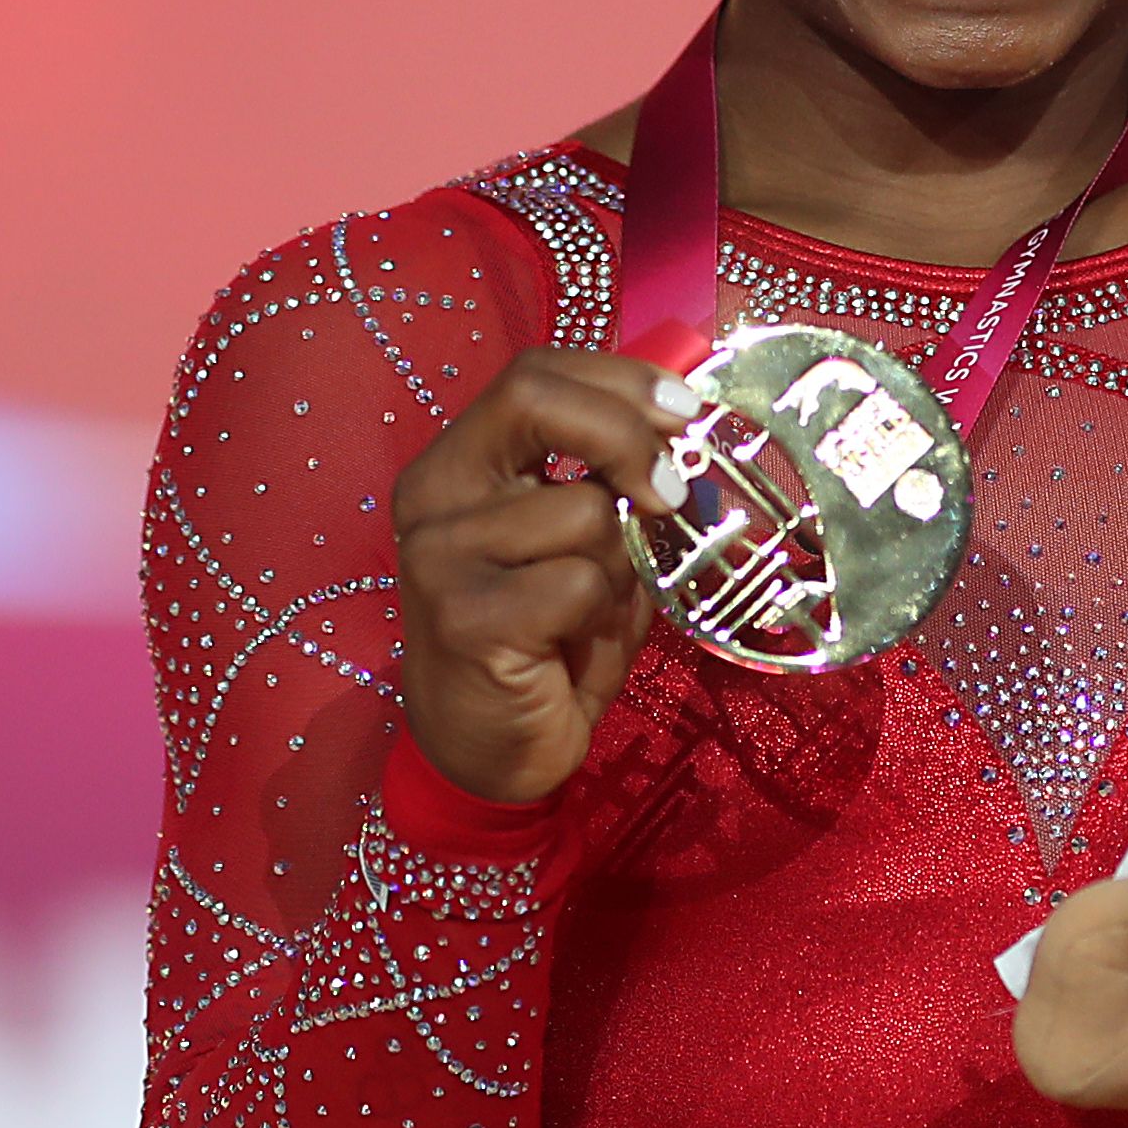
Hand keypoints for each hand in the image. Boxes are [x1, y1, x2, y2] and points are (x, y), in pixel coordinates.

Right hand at [389, 349, 692, 803]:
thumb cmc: (546, 641)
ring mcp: (439, 552)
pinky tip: (567, 644)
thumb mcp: (584, 547)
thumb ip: (618, 486)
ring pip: (581, 509)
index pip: (534, 373)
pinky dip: (600, 612)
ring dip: (618, 562)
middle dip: (625, 432)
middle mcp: (434, 493)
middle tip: (672, 490)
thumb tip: (693, 434)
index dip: (620, 379)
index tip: (686, 413)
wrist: (490, 753)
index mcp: (460, 462)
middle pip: (532, 397)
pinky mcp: (463, 616)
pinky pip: (577, 582)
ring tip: (592, 608)